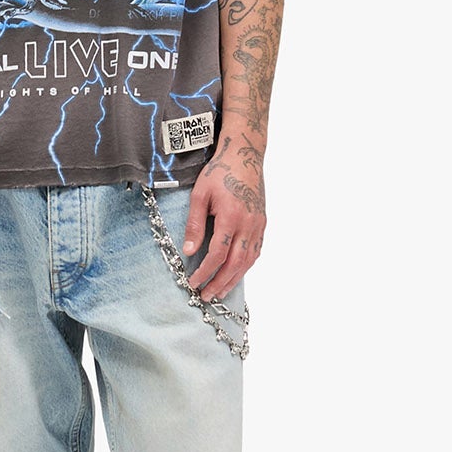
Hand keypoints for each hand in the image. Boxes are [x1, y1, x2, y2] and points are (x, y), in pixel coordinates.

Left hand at [182, 143, 264, 302]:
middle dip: (220, 283)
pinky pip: (256, 250)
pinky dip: (246, 265)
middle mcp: (248, 224)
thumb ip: (195, 224)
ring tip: (220, 291)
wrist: (244, 154)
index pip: (218, 254)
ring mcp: (258, 224)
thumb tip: (189, 251)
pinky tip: (236, 273)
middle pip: (235, 263)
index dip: (205, 272)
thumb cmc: (220, 172)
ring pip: (248, 260)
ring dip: (234, 279)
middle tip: (206, 296)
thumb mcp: (200, 195)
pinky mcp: (262, 222)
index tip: (193, 282)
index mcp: (231, 217)